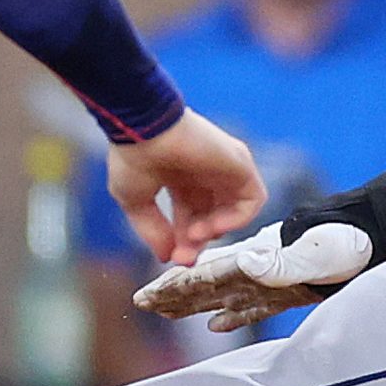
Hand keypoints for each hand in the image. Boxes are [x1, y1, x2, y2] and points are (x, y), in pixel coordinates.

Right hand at [106, 108, 265, 264]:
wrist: (143, 128)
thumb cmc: (132, 156)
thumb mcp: (135, 202)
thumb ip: (154, 231)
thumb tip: (166, 256)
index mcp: (179, 178)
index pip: (191, 217)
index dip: (184, 241)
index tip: (173, 256)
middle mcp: (204, 173)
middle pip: (211, 218)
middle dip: (197, 242)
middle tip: (184, 255)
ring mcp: (224, 168)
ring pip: (233, 212)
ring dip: (215, 231)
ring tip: (194, 235)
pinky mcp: (240, 164)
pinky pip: (252, 200)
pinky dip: (236, 219)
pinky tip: (213, 225)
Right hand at [134, 221, 372, 331]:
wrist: (381, 237)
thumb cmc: (352, 243)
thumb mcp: (317, 253)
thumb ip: (280, 261)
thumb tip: (242, 260)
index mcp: (259, 258)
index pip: (208, 274)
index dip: (177, 286)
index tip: (147, 297)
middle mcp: (260, 268)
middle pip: (208, 283)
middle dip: (174, 293)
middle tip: (141, 303)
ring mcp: (275, 280)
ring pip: (224, 296)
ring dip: (195, 305)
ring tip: (166, 311)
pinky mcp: (292, 292)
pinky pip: (254, 308)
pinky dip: (232, 317)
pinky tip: (216, 326)